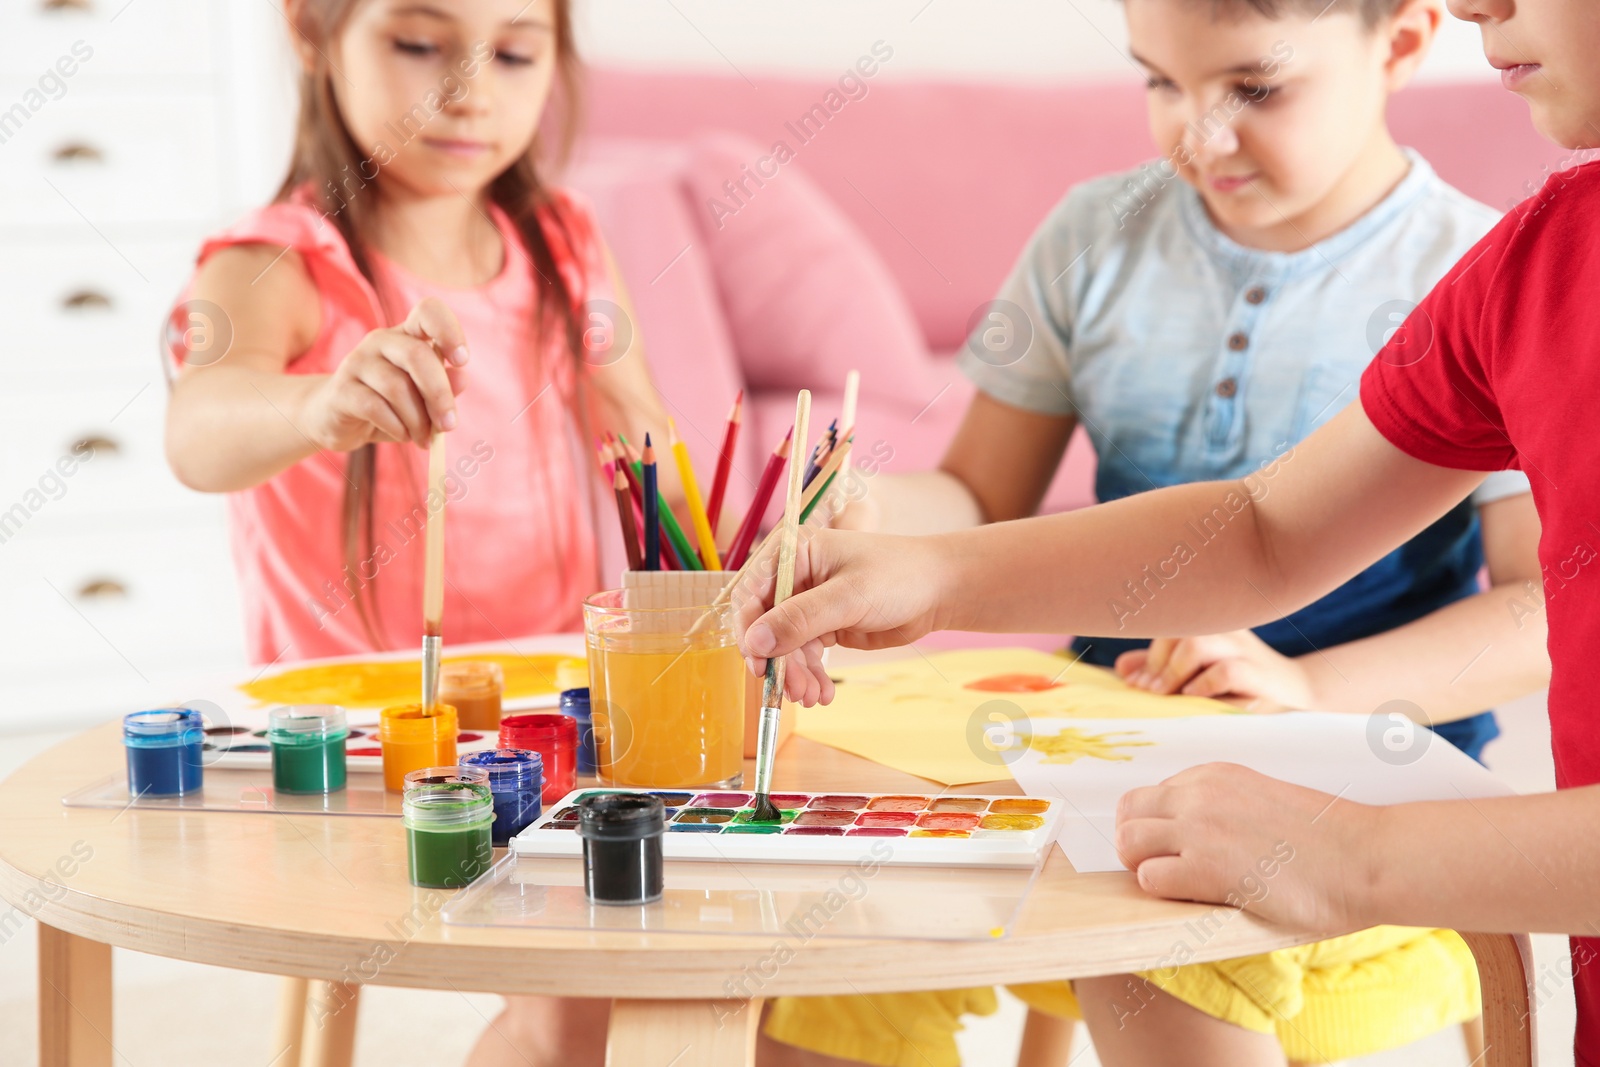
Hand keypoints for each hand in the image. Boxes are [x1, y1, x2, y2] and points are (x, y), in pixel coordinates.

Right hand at [301, 297, 469, 450]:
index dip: (449, 330)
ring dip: (418, 420)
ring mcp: (357, 362)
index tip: (462, 361)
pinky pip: (375, 407)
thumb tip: (462, 378)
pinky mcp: (341, 390)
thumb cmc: (390, 405)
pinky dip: (397, 426)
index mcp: (406, 335)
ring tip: (424, 438)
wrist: (337, 419)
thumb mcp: (423, 398)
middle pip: (417, 356)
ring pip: (397, 387)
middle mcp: (380, 341)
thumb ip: (444, 387)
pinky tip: (402, 435)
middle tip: (449, 425)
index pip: (428, 311)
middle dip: (439, 395)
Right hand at [734, 529, 949, 704]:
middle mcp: (795, 577)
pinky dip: (810, 676)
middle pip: (766, 625)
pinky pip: (805, 656)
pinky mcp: (823, 626)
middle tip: (794, 690)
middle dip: (779, 661)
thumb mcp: (849, 597)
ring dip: (795, 674)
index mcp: (794, 553)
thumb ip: (800, 619)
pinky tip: (822, 693)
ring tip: (814, 697)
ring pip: (785, 646)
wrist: (939, 590)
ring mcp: (808, 604)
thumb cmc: (898, 576)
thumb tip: (755, 642)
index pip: (753, 593)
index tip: (758, 664)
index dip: (750, 630)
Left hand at [1114, 629, 1315, 711]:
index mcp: (1212, 621)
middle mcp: (1227, 628)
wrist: (1295, 693)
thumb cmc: (1240, 681)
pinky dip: (1202, 686)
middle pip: (1179, 629)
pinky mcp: (1259, 675)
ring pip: (1198, 644)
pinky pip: (1225, 671)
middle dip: (1157, 663)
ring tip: (1165, 695)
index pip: (1170, 622)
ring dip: (1174, 673)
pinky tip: (1193, 698)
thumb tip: (1122, 669)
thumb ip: (1161, 667)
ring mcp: (1244, 649)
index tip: (1135, 683)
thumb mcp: (1196, 672)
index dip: (1148, 652)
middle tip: (1147, 691)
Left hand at [1115, 762, 1376, 931]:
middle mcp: (1199, 793)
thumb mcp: (1263, 800)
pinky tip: (1199, 898)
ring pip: (1128, 843)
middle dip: (1139, 845)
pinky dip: (1164, 893)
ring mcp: (1199, 827)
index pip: (1151, 796)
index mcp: (1213, 774)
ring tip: (1183, 885)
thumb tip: (1191, 838)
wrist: (1367, 856)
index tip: (1183, 850)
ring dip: (1146, 868)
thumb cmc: (1328, 839)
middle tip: (1170, 870)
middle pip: (1128, 814)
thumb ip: (1223, 809)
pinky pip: (1149, 878)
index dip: (1159, 829)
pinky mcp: (1207, 866)